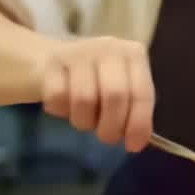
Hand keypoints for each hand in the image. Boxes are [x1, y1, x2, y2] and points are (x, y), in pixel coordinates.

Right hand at [37, 37, 154, 151]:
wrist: (56, 59)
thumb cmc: (98, 80)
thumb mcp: (123, 89)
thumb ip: (133, 111)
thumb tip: (136, 142)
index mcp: (134, 55)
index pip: (141, 93)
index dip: (138, 123)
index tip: (133, 146)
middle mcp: (109, 48)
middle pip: (114, 96)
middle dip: (111, 126)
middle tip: (106, 137)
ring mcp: (79, 51)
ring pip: (84, 99)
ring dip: (85, 122)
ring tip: (85, 119)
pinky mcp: (52, 60)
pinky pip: (57, 97)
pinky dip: (61, 111)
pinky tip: (66, 107)